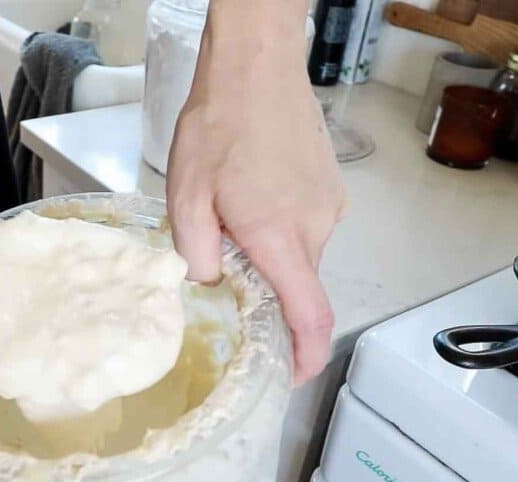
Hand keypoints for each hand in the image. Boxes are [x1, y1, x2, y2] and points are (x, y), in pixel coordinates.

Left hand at [166, 1, 345, 382]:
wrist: (256, 68)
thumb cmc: (217, 127)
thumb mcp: (186, 196)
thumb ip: (197, 253)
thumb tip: (212, 283)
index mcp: (279, 236)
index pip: (310, 314)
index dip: (304, 355)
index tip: (292, 377)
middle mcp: (315, 227)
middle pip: (299, 284)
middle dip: (266, 286)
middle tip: (226, 259)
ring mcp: (329, 206)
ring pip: (300, 253)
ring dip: (270, 251)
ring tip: (232, 212)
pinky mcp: (331, 188)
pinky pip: (306, 225)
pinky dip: (281, 227)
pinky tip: (252, 194)